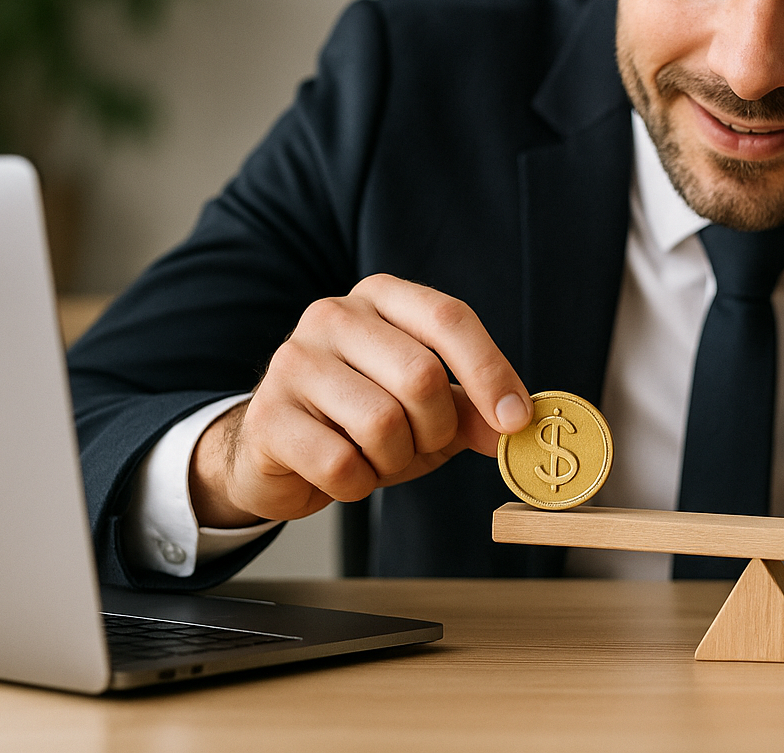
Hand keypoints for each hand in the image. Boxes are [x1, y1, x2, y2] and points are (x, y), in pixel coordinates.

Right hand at [189, 274, 533, 526]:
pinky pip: (341, 463)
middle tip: (422, 443)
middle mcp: (334, 316)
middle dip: (437, 428)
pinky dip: (357, 484)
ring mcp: (293, 361)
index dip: (490, 371)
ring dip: (395, 459)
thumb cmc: (362, 421)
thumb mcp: (429, 411)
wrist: (278, 452)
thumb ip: (474, 411)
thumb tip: (516, 424)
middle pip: (421, 375)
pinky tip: (344, 473)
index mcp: (381, 298)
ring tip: (377, 456)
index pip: (449, 318)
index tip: (516, 419)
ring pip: (382, 422)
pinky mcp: (267, 415)